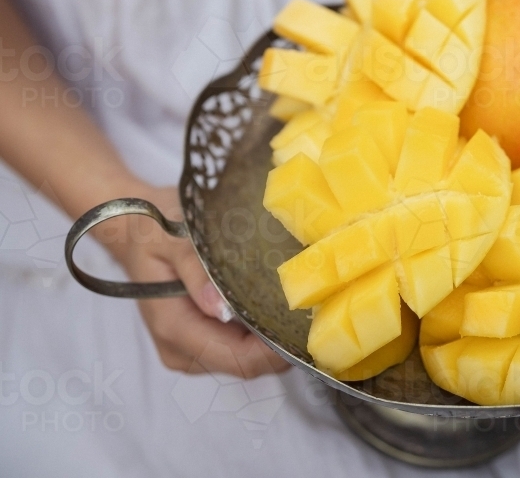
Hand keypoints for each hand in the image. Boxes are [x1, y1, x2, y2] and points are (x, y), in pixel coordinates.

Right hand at [99, 185, 289, 377]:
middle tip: (313, 313)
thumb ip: (194, 269)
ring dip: (271, 339)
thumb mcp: (171, 235)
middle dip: (279, 344)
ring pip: (244, 358)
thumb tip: (219, 306)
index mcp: (174, 327)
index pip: (235, 358)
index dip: (273, 351)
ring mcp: (189, 348)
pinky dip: (258, 331)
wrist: (135, 228)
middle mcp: (180, 348)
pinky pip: (237, 345)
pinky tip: (276, 306)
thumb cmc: (153, 226)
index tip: (305, 327)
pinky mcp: (198, 339)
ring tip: (299, 307)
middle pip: (245, 364)